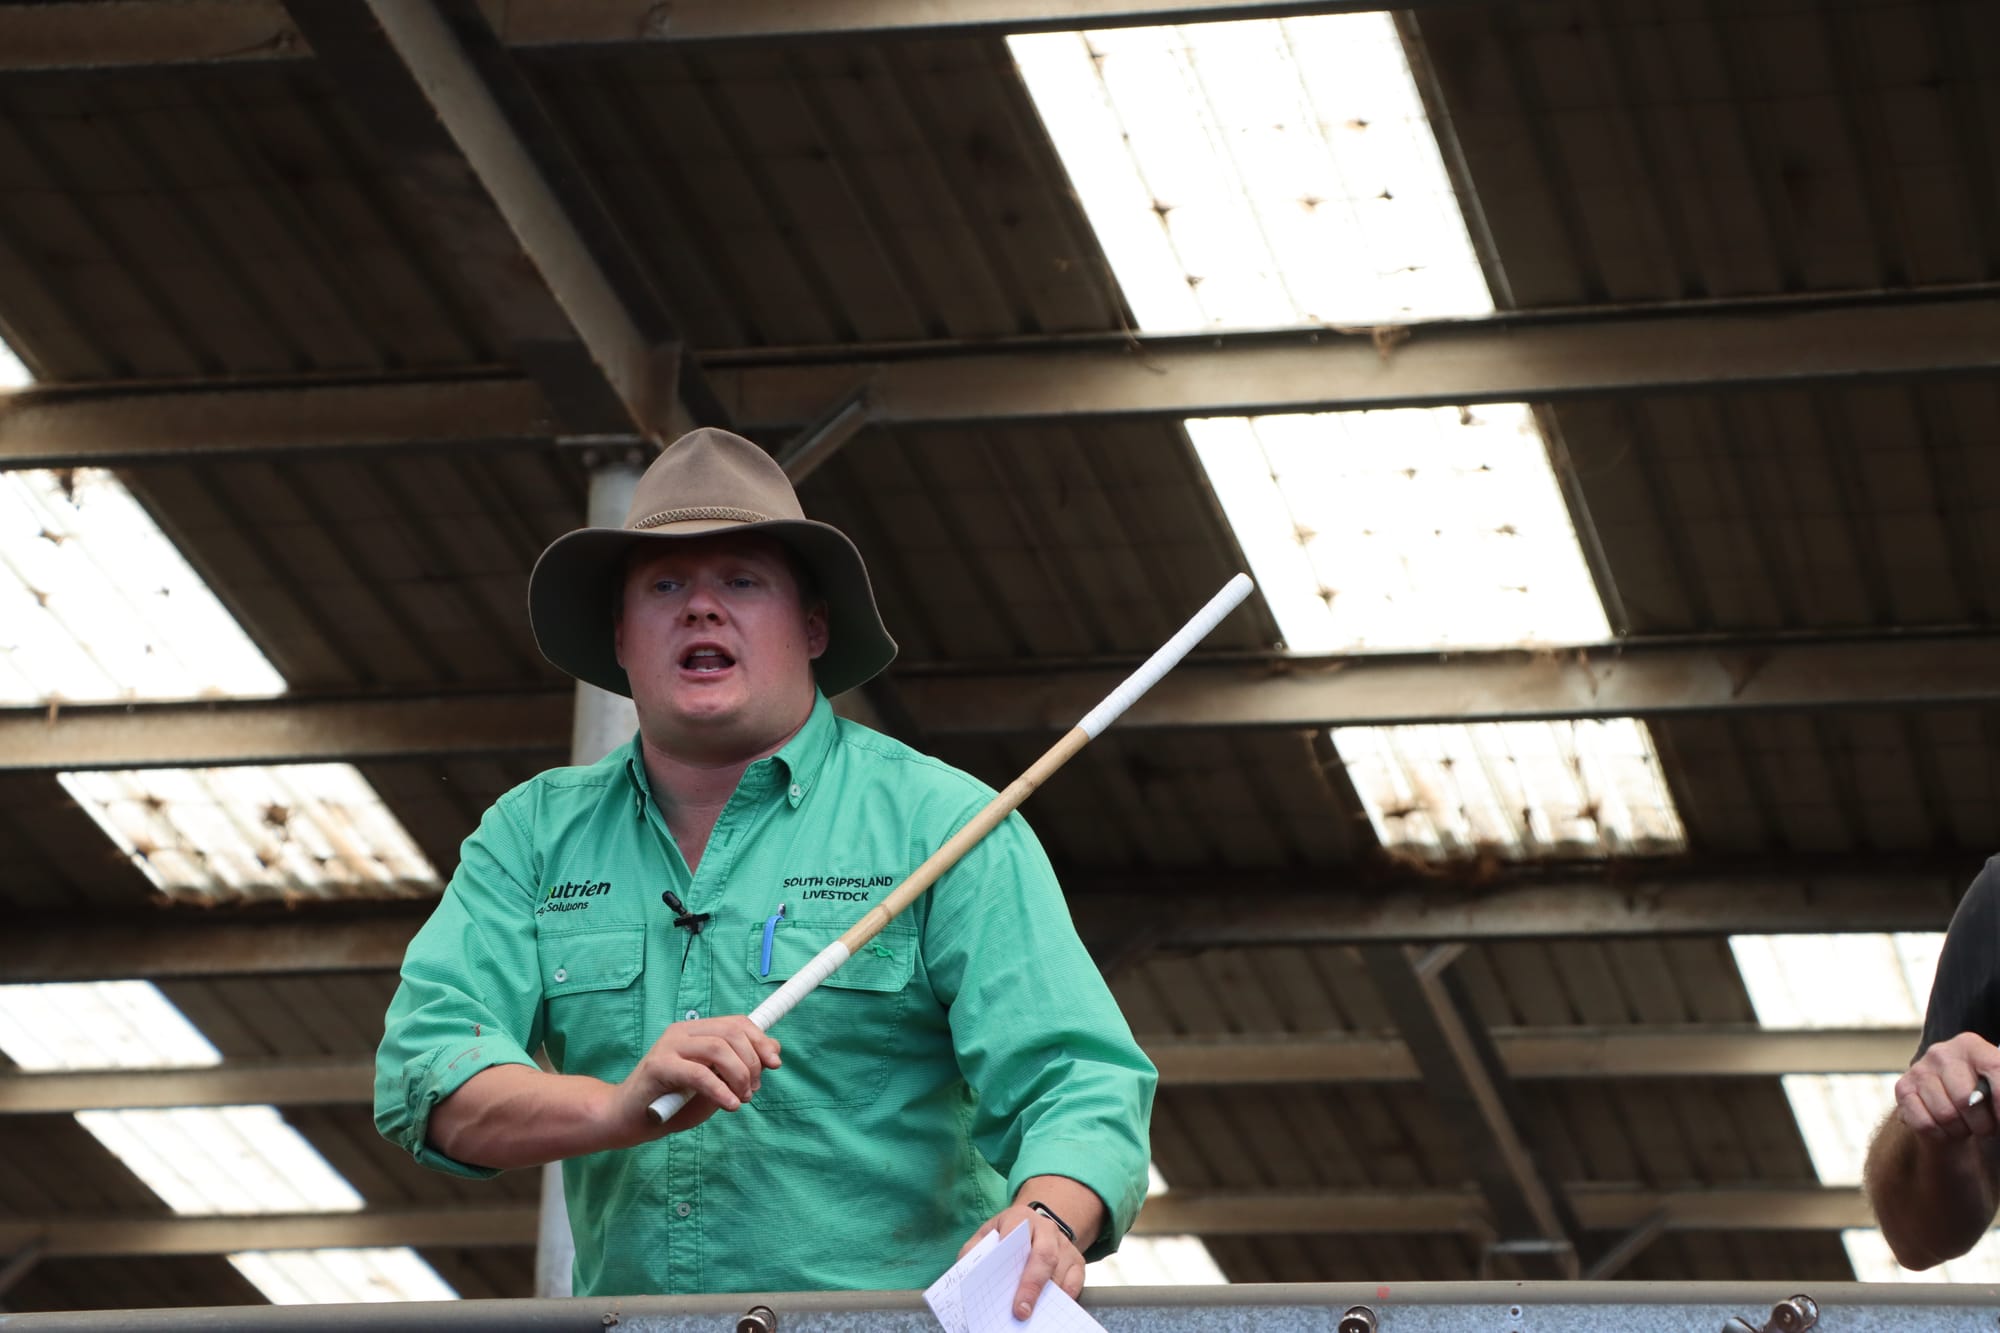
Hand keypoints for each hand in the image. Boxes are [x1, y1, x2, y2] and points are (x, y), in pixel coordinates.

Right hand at [604, 1015, 780, 1141]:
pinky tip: (730, 1104)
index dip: (761, 1040)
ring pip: (719, 1049)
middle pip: (732, 1033)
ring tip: (741, 1098)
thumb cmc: (671, 1104)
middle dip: (752, 1062)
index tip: (775, 1063)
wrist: (626, 1120)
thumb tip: (773, 1052)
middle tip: (752, 1090)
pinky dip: (720, 1089)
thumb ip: (738, 1068)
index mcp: (696, 1031)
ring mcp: (668, 1046)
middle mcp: (682, 1032)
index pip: (737, 1023)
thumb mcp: (714, 1085)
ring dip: (739, 1076)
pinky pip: (699, 1073)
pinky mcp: (658, 1066)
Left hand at [957, 1202, 1084, 1319]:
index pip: (1016, 1232)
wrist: (1036, 1227)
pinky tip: (1051, 1310)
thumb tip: (968, 1274)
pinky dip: (1065, 1297)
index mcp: (1020, 1218)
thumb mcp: (987, 1235)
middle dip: (1032, 1285)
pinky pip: (1076, 1281)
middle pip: (1044, 1255)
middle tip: (1021, 1311)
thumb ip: (975, 1251)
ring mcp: (1064, 1244)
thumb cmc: (1006, 1236)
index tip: (1002, 1280)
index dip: (1010, 1255)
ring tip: (1034, 1316)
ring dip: (1048, 1296)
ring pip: (1061, 1270)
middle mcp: (1046, 1228)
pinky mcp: (1077, 1260)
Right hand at [1896, 1032, 1999, 1141]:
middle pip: (1966, 1099)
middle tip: (1984, 1126)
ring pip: (1945, 1115)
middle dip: (1982, 1124)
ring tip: (1964, 1124)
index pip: (1995, 1068)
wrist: (1950, 1107)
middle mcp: (1941, 1052)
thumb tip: (1999, 1112)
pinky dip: (1940, 1134)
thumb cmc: (1983, 1097)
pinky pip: (1925, 1124)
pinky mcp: (1902, 1088)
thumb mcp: (1996, 1090)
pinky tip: (1945, 1127)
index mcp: (1971, 1045)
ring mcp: (1918, 1070)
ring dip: (1960, 1130)